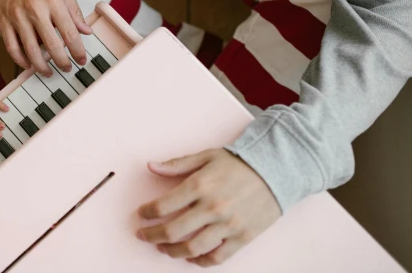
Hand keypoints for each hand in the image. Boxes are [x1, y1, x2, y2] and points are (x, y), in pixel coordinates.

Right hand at [0, 0, 91, 76]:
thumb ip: (74, 11)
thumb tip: (85, 31)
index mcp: (54, 1)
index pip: (69, 33)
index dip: (77, 50)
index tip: (81, 60)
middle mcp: (35, 10)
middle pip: (51, 45)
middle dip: (61, 62)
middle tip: (66, 68)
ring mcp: (18, 17)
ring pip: (30, 50)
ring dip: (41, 66)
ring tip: (48, 72)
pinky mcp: (4, 22)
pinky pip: (12, 47)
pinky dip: (20, 60)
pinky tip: (28, 64)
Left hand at [136, 149, 280, 266]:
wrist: (276, 169)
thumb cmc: (238, 162)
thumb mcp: (206, 156)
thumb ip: (177, 164)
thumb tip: (150, 166)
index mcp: (199, 185)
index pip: (162, 206)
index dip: (146, 213)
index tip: (141, 215)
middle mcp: (212, 207)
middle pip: (172, 231)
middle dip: (152, 236)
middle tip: (143, 236)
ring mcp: (228, 224)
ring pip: (192, 248)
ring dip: (172, 252)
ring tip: (163, 248)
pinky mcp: (243, 237)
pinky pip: (217, 257)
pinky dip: (200, 262)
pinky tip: (191, 258)